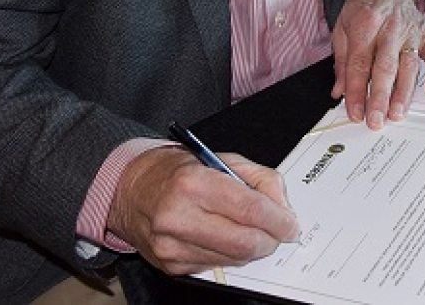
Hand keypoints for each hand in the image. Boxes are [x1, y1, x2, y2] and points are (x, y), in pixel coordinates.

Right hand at [108, 147, 298, 274]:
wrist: (133, 190)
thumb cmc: (180, 172)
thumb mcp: (223, 159)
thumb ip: (261, 180)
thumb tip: (283, 209)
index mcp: (193, 183)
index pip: (250, 210)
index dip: (279, 220)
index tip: (291, 224)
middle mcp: (178, 217)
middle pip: (244, 242)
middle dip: (271, 240)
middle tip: (279, 232)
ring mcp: (171, 246)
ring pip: (234, 259)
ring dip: (253, 248)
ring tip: (252, 230)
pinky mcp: (170, 265)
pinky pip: (216, 265)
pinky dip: (230, 254)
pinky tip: (225, 237)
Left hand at [331, 0, 424, 128]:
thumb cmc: (363, 8)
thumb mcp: (342, 28)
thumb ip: (343, 61)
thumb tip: (340, 91)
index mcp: (365, 25)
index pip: (359, 64)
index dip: (356, 91)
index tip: (354, 112)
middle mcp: (390, 28)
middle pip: (385, 67)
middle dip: (380, 97)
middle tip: (376, 120)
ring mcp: (411, 31)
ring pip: (409, 65)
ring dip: (404, 92)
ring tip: (397, 113)